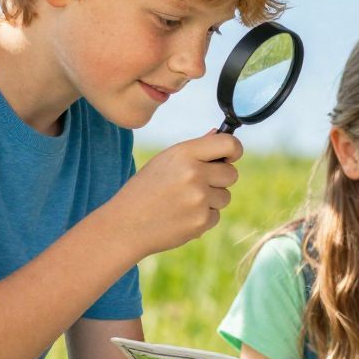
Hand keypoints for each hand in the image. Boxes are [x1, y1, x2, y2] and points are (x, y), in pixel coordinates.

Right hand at [108, 132, 243, 257]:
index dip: (234, 150)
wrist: (124, 225)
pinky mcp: (200, 221)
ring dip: (211, 200)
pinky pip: (216, 216)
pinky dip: (202, 217)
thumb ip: (195, 149)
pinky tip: (180, 217)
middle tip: (196, 185)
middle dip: (220, 179)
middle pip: (232, 174)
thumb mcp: (164, 162)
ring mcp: (199, 199)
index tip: (230, 156)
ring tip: (183, 202)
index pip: (229, 144)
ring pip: (225, 196)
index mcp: (184, 154)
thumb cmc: (144, 189)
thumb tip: (220, 133)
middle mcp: (194, 174)